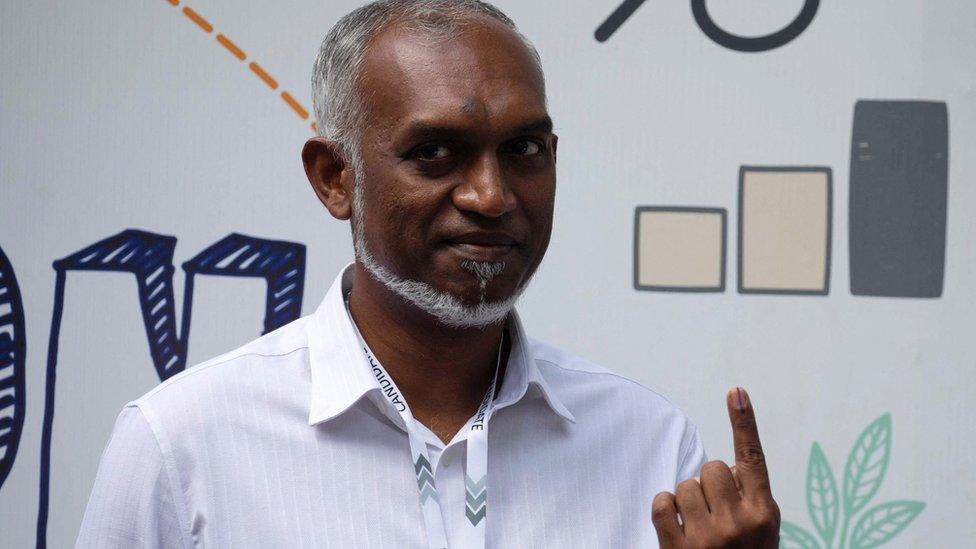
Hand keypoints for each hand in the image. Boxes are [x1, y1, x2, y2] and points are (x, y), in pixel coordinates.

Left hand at [651, 387, 779, 547]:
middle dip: (709, 485)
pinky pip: (663, 502)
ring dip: (688, 501)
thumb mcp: (761, 533)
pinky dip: (665, 511)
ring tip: (699, 528)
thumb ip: (749, 500)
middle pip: (712, 468)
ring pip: (686, 485)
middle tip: (715, 514)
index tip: (736, 390)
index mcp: (765, 515)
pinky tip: (677, 530)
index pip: (753, 460)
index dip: (744, 422)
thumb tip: (724, 466)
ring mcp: (710, 538)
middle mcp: (740, 523)